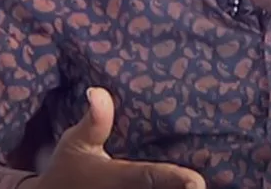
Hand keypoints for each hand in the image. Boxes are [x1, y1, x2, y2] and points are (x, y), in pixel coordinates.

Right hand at [33, 87, 205, 188]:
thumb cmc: (67, 168)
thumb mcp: (76, 142)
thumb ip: (94, 120)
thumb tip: (96, 91)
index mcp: (119, 178)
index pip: (151, 178)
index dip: (176, 179)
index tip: (198, 181)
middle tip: (203, 182)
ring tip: (201, 183)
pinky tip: (186, 187)